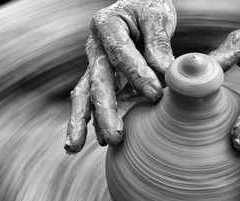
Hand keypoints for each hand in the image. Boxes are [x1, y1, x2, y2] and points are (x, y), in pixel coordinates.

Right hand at [65, 0, 175, 152]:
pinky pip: (90, 100)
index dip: (136, 74)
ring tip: (74, 147)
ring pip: (85, 94)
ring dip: (82, 122)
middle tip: (115, 136)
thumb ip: (159, 41)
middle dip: (104, 110)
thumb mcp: (157, 15)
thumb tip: (165, 73)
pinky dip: (87, 121)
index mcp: (108, 25)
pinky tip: (86, 141)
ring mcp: (95, 65)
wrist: (137, 10)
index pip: (121, 53)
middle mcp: (96, 47)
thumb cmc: (148, 10)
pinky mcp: (100, 78)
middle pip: (97, 81)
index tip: (155, 94)